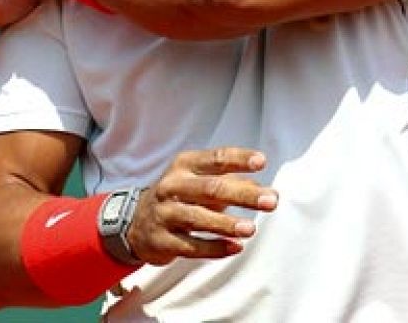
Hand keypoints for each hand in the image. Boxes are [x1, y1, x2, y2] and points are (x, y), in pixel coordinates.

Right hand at [127, 148, 277, 265]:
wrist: (137, 224)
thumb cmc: (180, 197)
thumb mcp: (201, 182)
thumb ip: (233, 184)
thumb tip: (266, 192)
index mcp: (184, 165)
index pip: (216, 158)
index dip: (239, 159)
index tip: (262, 162)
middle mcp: (172, 186)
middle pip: (211, 189)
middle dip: (243, 195)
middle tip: (271, 201)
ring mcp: (164, 213)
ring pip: (198, 218)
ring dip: (227, 224)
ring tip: (251, 229)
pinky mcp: (162, 240)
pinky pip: (191, 246)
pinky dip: (215, 248)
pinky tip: (235, 248)